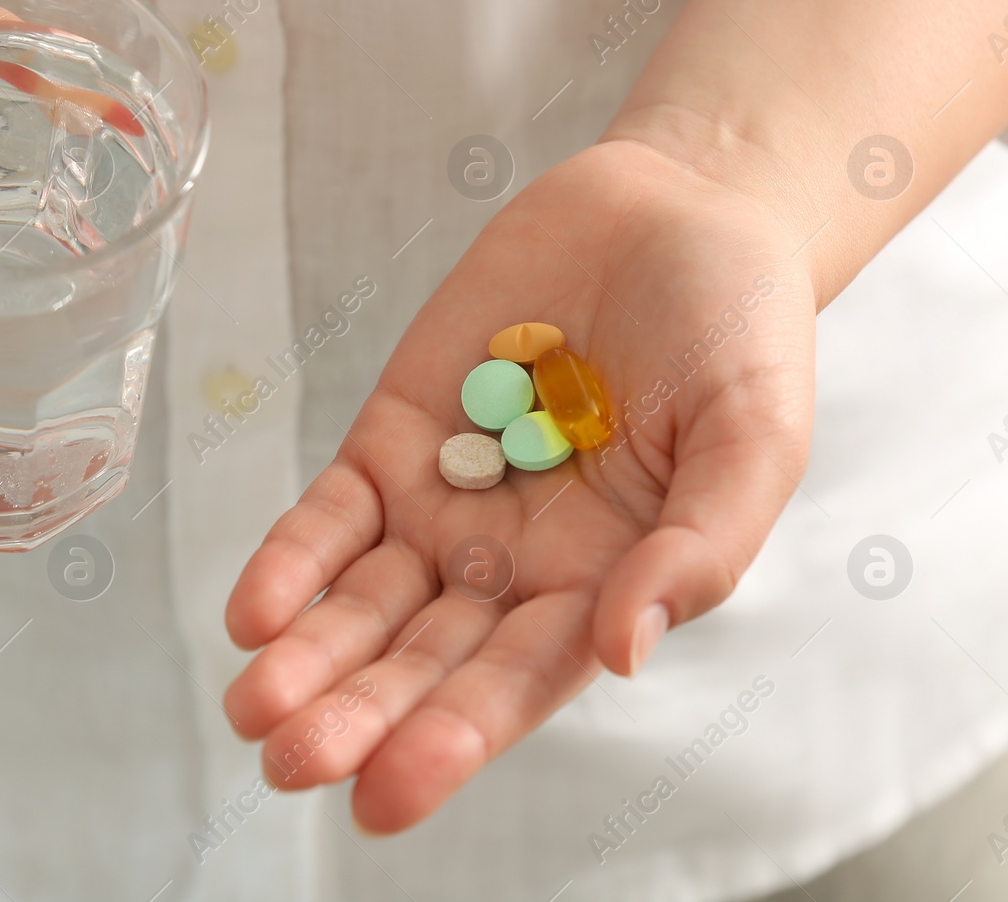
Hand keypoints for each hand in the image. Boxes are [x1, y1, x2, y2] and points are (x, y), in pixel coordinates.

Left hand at [222, 138, 815, 831]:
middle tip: (293, 764)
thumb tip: (628, 650)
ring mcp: (445, 502)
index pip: (516, 683)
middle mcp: (513, 565)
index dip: (452, 740)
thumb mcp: (754, 436)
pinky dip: (292, 558)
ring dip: (308, 655)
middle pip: (423, 658)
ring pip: (362, 599)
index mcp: (602, 587)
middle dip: (359, 714)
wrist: (671, 213)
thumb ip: (702, 545)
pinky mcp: (393, 436)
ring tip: (253, 708)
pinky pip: (333, 512)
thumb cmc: (735, 332)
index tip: (386, 794)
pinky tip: (253, 612)